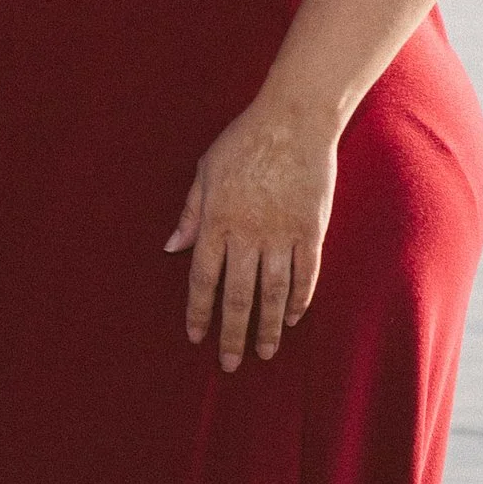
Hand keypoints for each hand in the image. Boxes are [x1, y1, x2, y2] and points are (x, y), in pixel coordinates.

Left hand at [166, 89, 339, 369]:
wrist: (294, 119)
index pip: (203, 279)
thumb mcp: (206, 170)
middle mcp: (248, 235)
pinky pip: (306, 274)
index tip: (196, 336)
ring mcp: (282, 235)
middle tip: (229, 363)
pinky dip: (300, 299)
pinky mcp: (311, 231)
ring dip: (268, 327)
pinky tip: (293, 317)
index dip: (199, 312)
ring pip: (273, 294)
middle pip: (237, 296)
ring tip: (265, 352)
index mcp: (217, 221)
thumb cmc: (244, 140)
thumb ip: (191, 211)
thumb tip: (171, 247)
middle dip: (232, 333)